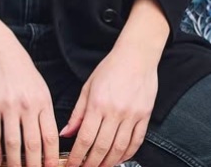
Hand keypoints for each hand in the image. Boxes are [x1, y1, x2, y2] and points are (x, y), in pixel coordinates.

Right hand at [0, 28, 59, 166]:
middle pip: (33, 145)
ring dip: (14, 164)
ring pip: (13, 144)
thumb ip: (44, 110)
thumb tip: (50, 137)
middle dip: (34, 166)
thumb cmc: (21, 68)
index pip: (50, 137)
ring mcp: (9, 106)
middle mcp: (28, 105)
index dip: (51, 158)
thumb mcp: (40, 86)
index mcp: (43, 101)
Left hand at [60, 43, 158, 166]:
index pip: (85, 138)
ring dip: (108, 163)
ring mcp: (131, 115)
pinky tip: (119, 158)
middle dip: (91, 164)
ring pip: (119, 148)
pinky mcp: (145, 116)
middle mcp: (115, 111)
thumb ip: (77, 112)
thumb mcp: (88, 86)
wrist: (137, 55)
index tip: (71, 166)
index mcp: (97, 103)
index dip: (77, 157)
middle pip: (101, 147)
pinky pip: (136, 142)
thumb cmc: (111, 67)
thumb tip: (65, 133)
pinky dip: (127, 154)